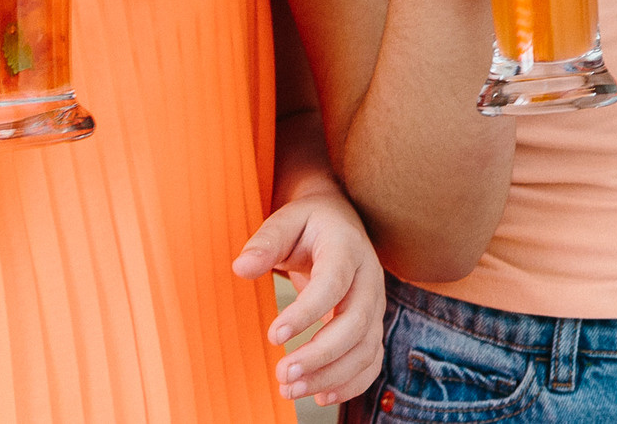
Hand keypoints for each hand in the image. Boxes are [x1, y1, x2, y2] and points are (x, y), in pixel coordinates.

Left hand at [234, 190, 386, 407]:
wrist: (340, 224)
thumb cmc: (308, 225)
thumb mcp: (286, 220)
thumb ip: (265, 242)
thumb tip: (241, 268)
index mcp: (347, 247)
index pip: (333, 283)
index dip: (306, 312)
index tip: (272, 336)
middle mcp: (369, 278)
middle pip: (356, 323)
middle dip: (320, 354)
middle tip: (282, 373)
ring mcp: (375, 304)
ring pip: (366, 348)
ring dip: (331, 375)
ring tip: (291, 389)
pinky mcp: (372, 325)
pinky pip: (371, 360)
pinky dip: (351, 384)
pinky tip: (319, 395)